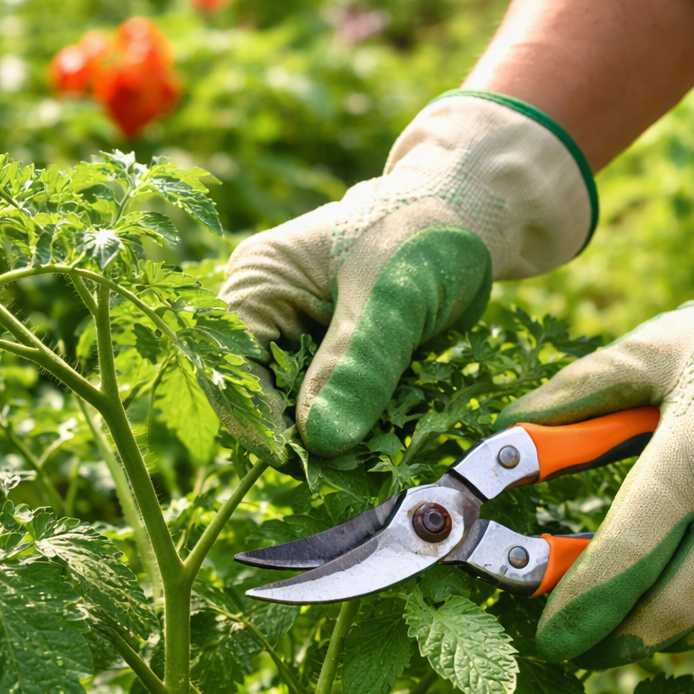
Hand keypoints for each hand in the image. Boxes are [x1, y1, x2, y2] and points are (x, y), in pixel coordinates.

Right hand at [216, 91, 594, 461]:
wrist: (462, 222)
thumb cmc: (423, 237)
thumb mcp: (394, 299)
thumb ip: (357, 366)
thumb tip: (320, 441)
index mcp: (255, 287)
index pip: (231, 374)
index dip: (263, 427)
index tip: (310, 467)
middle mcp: (262, 318)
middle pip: (259, 402)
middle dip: (302, 441)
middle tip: (353, 472)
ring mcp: (294, 342)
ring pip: (295, 414)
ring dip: (332, 440)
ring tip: (375, 458)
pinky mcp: (327, 362)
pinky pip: (329, 410)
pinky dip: (355, 427)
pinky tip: (386, 437)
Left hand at [496, 229, 693, 665]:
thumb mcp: (651, 351)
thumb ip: (577, 392)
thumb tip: (510, 422)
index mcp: (689, 461)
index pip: (625, 559)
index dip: (581, 608)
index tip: (552, 636)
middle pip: (669, 610)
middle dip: (616, 640)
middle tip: (582, 647)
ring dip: (666, 639)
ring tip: (629, 634)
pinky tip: (690, 621)